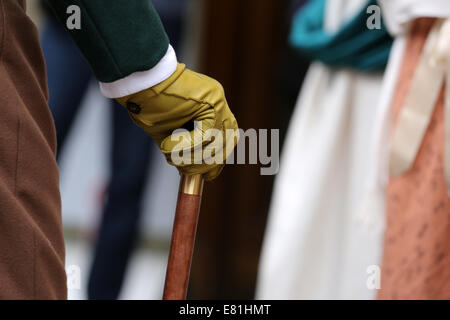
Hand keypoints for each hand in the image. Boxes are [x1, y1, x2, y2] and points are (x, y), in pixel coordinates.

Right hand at [116, 63, 238, 179]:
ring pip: (216, 142)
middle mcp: (219, 105)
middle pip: (227, 143)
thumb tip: (190, 170)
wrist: (139, 80)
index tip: (206, 175)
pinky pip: (206, 134)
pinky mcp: (212, 98)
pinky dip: (187, 144)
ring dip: (192, 156)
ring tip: (170, 154)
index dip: (216, 161)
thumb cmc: (148, 106)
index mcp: (211, 112)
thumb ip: (183, 148)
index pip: (225, 142)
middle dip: (207, 163)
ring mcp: (218, 100)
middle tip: (185, 170)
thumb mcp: (169, 133)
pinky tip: (168, 145)